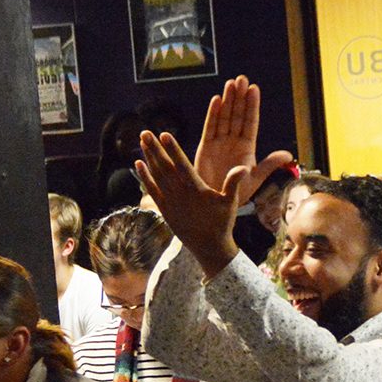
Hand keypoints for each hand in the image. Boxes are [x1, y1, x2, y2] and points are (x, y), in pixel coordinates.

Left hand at [137, 130, 243, 278]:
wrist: (209, 248)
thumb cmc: (222, 223)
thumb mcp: (231, 203)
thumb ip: (233, 183)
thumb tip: (243, 167)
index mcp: (197, 190)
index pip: (182, 166)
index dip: (173, 150)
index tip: (164, 134)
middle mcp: (181, 195)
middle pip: (165, 168)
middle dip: (155, 149)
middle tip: (145, 133)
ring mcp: (171, 203)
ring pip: (157, 176)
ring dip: (149, 158)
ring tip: (142, 141)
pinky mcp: (165, 210)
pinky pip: (152, 190)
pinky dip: (145, 177)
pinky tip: (138, 164)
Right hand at [191, 76, 293, 205]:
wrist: (218, 204)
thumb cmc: (238, 193)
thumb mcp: (256, 177)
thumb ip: (270, 164)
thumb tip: (289, 154)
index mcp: (247, 147)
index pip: (250, 122)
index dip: (252, 106)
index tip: (254, 89)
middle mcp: (233, 141)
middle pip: (237, 115)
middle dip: (239, 97)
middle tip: (242, 79)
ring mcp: (219, 143)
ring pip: (224, 117)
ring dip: (228, 101)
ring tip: (231, 84)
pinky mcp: (205, 147)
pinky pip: (210, 128)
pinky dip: (213, 114)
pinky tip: (217, 100)